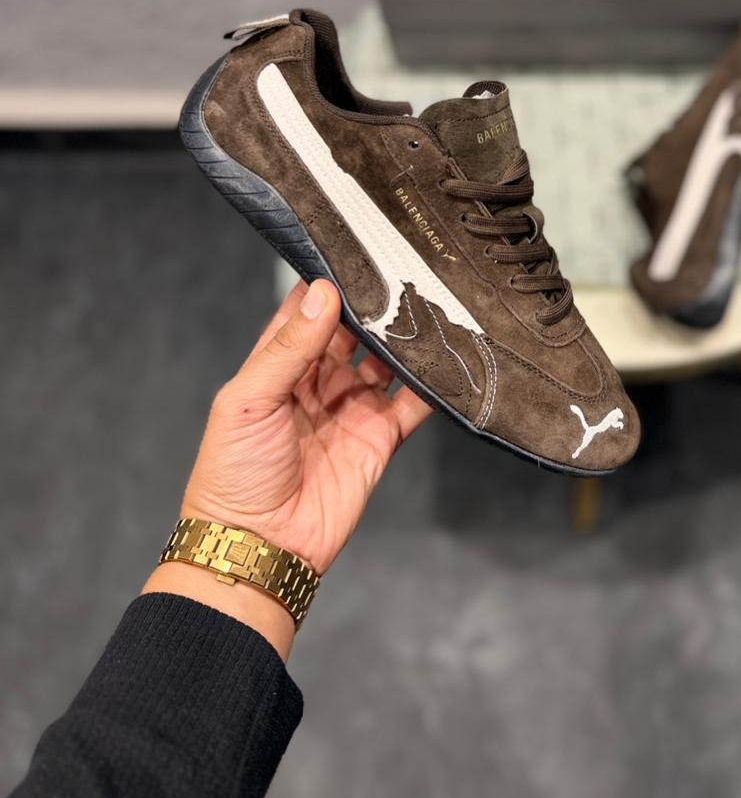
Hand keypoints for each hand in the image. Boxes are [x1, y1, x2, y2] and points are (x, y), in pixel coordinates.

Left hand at [144, 279, 431, 656]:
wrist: (260, 548)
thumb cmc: (234, 472)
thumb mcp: (249, 400)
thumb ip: (289, 347)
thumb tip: (323, 291)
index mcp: (277, 366)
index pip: (307, 312)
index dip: (327, 282)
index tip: (355, 249)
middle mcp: (318, 382)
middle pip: (352, 332)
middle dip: (374, 305)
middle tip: (403, 270)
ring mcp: (351, 409)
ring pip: (386, 361)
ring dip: (404, 338)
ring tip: (430, 305)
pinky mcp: (380, 438)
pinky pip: (412, 404)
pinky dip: (432, 384)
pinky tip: (448, 357)